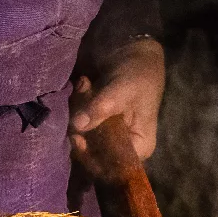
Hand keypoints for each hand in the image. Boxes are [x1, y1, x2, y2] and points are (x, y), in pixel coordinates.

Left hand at [69, 38, 164, 159]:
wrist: (134, 50)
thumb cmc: (138, 73)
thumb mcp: (122, 90)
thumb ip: (101, 109)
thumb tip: (78, 125)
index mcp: (140, 146)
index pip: (114, 167)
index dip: (93, 158)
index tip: (77, 139)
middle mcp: (125, 146)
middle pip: (96, 154)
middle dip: (83, 131)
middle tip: (80, 104)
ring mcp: (110, 135)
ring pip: (85, 139)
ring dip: (79, 112)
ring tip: (85, 86)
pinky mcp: (99, 123)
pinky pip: (81, 125)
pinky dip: (78, 106)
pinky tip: (83, 85)